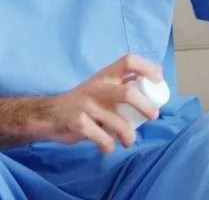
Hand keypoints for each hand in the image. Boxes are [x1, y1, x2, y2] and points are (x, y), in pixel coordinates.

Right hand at [46, 54, 162, 153]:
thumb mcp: (102, 85)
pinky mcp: (77, 122)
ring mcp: (86, 104)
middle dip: (145, 107)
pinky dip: (108, 144)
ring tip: (129, 141)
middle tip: (153, 116)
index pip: (128, 61)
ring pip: (117, 121)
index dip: (147, 67)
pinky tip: (108, 146)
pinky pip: (101, 137)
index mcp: (105, 74)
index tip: (159, 79)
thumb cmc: (85, 100)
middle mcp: (96, 86)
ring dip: (128, 135)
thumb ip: (122, 83)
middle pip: (127, 93)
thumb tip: (152, 83)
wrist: (49, 113)